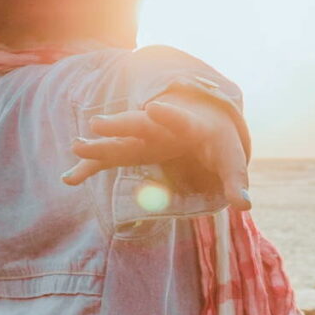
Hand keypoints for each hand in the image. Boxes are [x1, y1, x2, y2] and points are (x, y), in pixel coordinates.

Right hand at [63, 95, 251, 210]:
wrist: (203, 120)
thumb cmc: (219, 141)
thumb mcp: (231, 159)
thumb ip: (236, 181)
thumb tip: (244, 206)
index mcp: (189, 126)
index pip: (179, 120)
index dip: (168, 115)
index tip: (153, 108)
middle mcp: (161, 128)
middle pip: (139, 125)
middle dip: (119, 124)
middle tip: (96, 123)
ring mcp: (144, 138)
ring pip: (119, 140)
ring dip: (98, 144)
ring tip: (75, 146)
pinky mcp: (134, 150)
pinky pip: (110, 159)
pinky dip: (91, 166)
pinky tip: (70, 178)